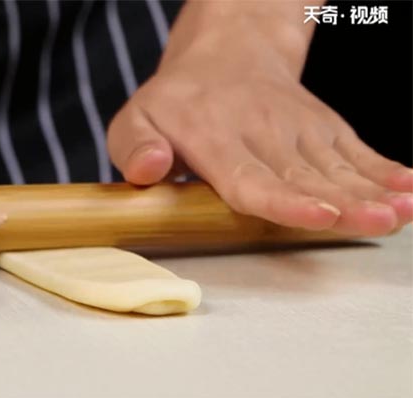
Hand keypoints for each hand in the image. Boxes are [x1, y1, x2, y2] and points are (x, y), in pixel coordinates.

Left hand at [107, 7, 411, 234]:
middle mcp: (263, 133)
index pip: (250, 178)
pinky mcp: (323, 128)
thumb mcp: (134, 119)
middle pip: (305, 177)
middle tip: (379, 222)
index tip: (316, 215)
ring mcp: (298, 129)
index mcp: (214, 138)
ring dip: (373, 192)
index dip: (284, 202)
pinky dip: (385, 170)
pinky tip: (411, 190)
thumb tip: (149, 169)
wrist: (225, 54)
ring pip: (337, 167)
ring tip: (402, 212)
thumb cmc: (175, 103)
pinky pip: (357, 150)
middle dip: (345, 203)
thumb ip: (134, 146)